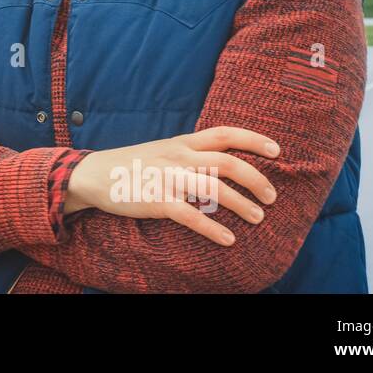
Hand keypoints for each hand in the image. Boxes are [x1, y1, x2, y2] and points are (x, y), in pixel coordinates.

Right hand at [66, 126, 280, 245]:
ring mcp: (168, 179)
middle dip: (256, 179)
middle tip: (271, 196)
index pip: (225, 134)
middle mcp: (179, 157)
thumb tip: (222, 160)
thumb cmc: (132, 165)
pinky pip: (191, 216)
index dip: (254, 140)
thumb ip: (190, 152)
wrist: (94, 174)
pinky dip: (213, 229)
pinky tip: (228, 239)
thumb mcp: (163, 150)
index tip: (277, 150)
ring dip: (242, 204)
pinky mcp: (157, 201)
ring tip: (258, 217)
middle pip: (228, 162)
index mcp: (182, 143)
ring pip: (215, 189)